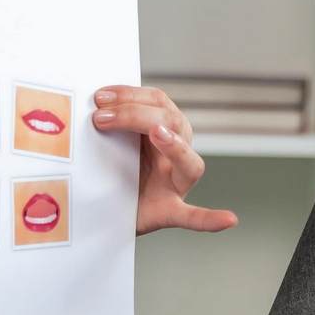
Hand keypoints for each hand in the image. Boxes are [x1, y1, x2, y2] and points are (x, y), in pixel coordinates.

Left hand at [92, 85, 237, 237]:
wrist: (104, 211)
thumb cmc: (110, 171)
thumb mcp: (109, 141)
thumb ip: (108, 124)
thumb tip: (86, 103)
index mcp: (163, 130)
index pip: (158, 101)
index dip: (131, 95)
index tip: (100, 98)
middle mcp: (175, 154)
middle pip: (173, 123)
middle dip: (136, 114)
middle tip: (102, 117)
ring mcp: (176, 184)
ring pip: (189, 163)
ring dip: (174, 146)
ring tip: (158, 133)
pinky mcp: (169, 211)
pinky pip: (194, 216)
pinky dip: (210, 218)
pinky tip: (228, 219)